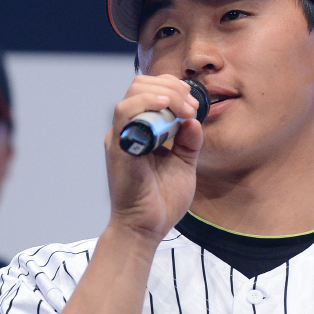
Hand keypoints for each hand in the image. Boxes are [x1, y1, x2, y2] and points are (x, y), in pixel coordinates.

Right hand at [105, 74, 201, 240]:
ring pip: (134, 92)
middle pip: (142, 85)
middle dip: (172, 87)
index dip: (175, 89)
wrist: (147, 228)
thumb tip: (193, 119)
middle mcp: (129, 130)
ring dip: (164, 94)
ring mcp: (121, 136)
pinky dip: (147, 103)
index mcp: (142, 130)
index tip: (195, 104)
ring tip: (184, 109)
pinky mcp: (118, 147)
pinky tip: (167, 108)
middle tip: (191, 106)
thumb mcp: (184, 164)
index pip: (152, 92)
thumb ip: (189, 141)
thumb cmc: (161, 200)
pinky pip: (126, 113)